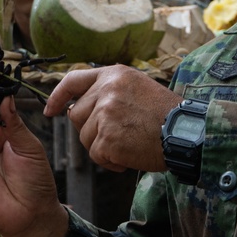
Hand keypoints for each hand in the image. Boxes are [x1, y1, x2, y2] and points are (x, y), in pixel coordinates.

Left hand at [44, 65, 180, 172]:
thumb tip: (76, 107)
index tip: (50, 110)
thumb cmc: (166, 115)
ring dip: (103, 147)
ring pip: (85, 138)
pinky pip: (97, 155)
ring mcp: (106, 114)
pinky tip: (131, 155)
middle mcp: (107, 90)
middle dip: (91, 129)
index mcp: (114, 74)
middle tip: (119, 134)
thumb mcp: (137, 88)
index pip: (73, 80)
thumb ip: (109, 92)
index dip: (57, 96)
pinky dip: (112, 161)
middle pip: (77, 115)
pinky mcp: (108, 138)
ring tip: (130, 143)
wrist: (186, 133)